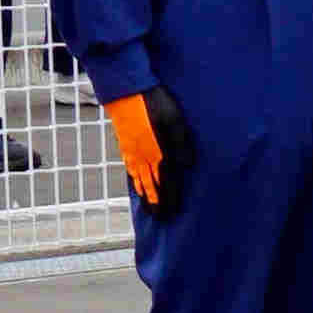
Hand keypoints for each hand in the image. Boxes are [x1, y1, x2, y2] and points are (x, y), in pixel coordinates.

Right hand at [104, 87, 190, 213]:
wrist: (125, 92)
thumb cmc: (155, 104)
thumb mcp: (174, 120)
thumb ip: (180, 144)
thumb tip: (187, 167)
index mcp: (157, 152)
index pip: (166, 182)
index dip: (170, 199)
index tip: (174, 213)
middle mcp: (142, 157)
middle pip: (151, 187)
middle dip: (157, 204)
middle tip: (162, 220)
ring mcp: (131, 153)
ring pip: (139, 181)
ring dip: (145, 197)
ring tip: (149, 210)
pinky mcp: (125, 147)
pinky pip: (131, 172)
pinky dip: (135, 184)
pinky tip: (137, 188)